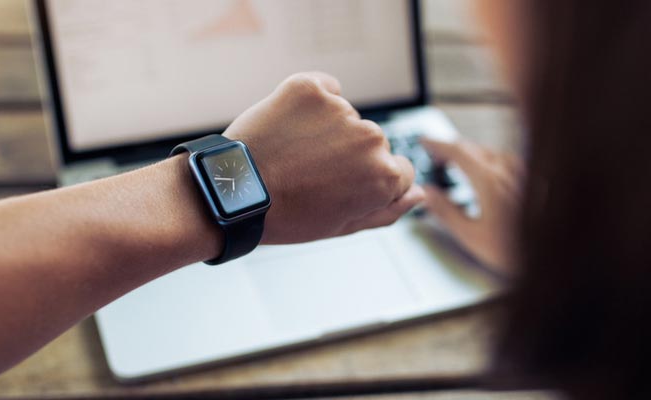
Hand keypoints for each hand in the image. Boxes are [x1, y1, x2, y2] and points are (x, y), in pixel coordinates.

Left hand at [225, 72, 424, 243]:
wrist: (232, 192)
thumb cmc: (285, 216)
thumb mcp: (342, 226)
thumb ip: (388, 210)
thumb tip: (418, 194)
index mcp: (384, 176)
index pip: (399, 170)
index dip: (367, 182)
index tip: (339, 186)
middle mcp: (370, 139)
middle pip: (373, 143)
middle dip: (348, 155)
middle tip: (309, 173)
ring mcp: (340, 110)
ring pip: (346, 117)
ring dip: (327, 130)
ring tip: (292, 153)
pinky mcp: (310, 88)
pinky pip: (324, 88)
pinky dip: (311, 102)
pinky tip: (290, 126)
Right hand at [421, 138, 522, 273]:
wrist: (552, 255)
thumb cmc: (515, 250)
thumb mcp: (470, 235)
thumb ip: (446, 211)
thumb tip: (428, 194)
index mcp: (488, 181)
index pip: (458, 152)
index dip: (438, 144)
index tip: (425, 142)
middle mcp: (507, 172)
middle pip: (475, 148)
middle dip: (453, 149)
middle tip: (438, 157)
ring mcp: (523, 174)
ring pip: (492, 152)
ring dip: (472, 154)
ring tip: (461, 164)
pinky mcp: (534, 182)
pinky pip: (508, 161)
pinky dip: (490, 161)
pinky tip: (491, 173)